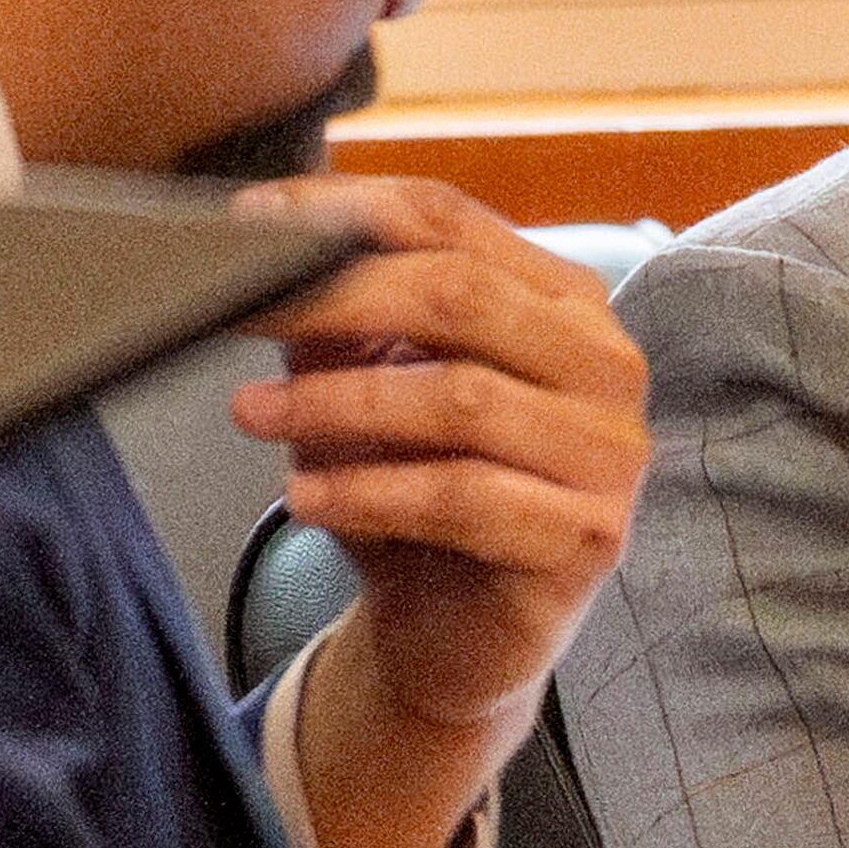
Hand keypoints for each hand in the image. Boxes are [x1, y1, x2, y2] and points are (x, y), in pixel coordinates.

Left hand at [226, 174, 649, 847]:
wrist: (455, 636)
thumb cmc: (418, 495)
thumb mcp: (372, 389)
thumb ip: (342, 320)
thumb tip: (268, 249)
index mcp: (561, 299)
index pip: (451, 220)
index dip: (345, 211)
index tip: (252, 223)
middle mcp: (604, 360)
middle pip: (461, 294)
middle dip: (335, 298)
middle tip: (239, 312)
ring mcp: (609, 450)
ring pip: (462, 398)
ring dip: (338, 403)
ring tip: (254, 414)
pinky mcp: (588, 536)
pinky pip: (465, 497)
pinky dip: (370, 492)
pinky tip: (304, 496)